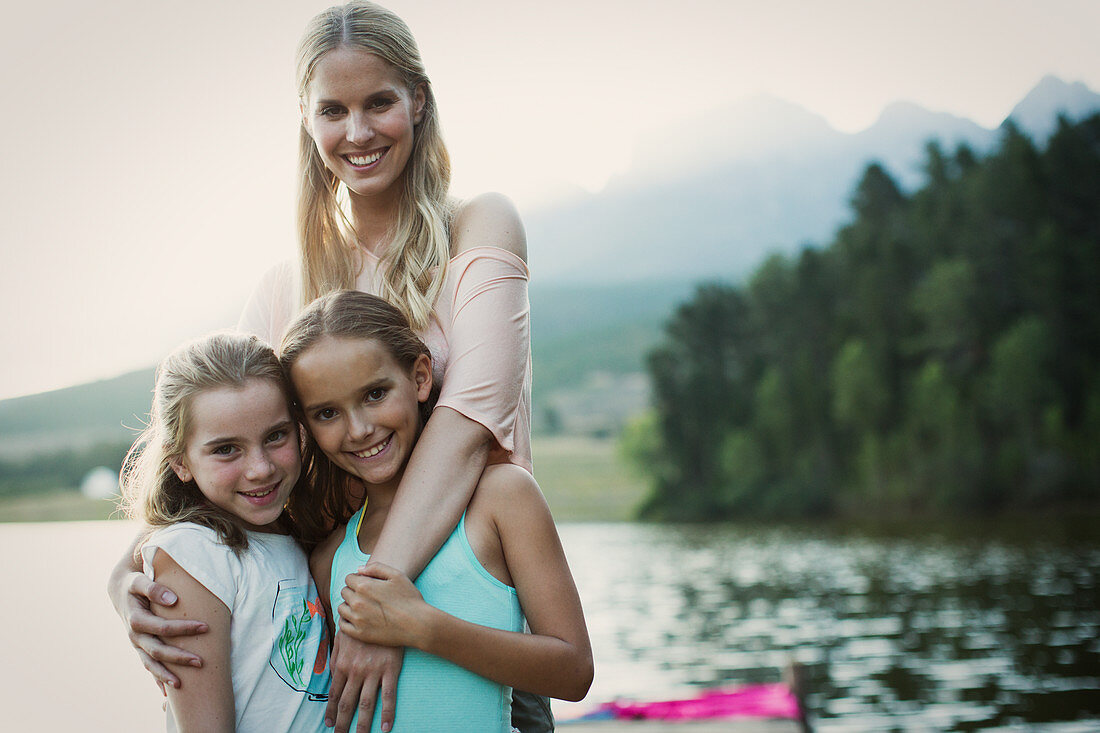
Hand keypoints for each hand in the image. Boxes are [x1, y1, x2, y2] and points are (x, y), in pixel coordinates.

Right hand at [112, 570, 207, 689]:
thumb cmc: (135, 584)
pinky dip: (157, 679)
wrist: (120, 590)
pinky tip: (167, 694)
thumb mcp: (140, 582)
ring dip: (165, 675)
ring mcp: (137, 645)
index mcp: (136, 620)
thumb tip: (173, 600)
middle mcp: (135, 636)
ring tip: (182, 686)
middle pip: (157, 651)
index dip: (183, 629)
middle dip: (179, 658)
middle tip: (201, 662)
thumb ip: (154, 589)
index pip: (162, 628)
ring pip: (151, 664)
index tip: (205, 627)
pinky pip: (149, 666)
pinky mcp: (140, 649)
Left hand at [326, 633, 402, 732]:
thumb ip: (336, 657)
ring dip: (362, 724)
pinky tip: (386, 727)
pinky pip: (388, 695)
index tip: (328, 723)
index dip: (331, 710)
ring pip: (366, 704)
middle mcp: (356, 671)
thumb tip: (332, 674)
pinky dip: (387, 713)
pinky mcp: (390, 669)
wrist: (382, 610)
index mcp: (343, 664)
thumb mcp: (343, 637)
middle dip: (342, 723)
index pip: (334, 693)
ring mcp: (373, 671)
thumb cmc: (361, 624)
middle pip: (347, 703)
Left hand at [339, 563, 427, 647]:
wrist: (418, 625)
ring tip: (362, 607)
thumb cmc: (409, 598)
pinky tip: (357, 618)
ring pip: (341, 608)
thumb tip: (358, 569)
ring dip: (349, 605)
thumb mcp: (397, 575)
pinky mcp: (359, 634)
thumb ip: (376, 567)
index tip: (368, 584)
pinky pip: (342, 625)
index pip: (349, 578)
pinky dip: (346, 620)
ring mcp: (357, 620)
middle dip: (353, 591)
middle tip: (367, 596)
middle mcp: (357, 602)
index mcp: (364, 586)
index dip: (358, 579)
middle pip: (344, 592)